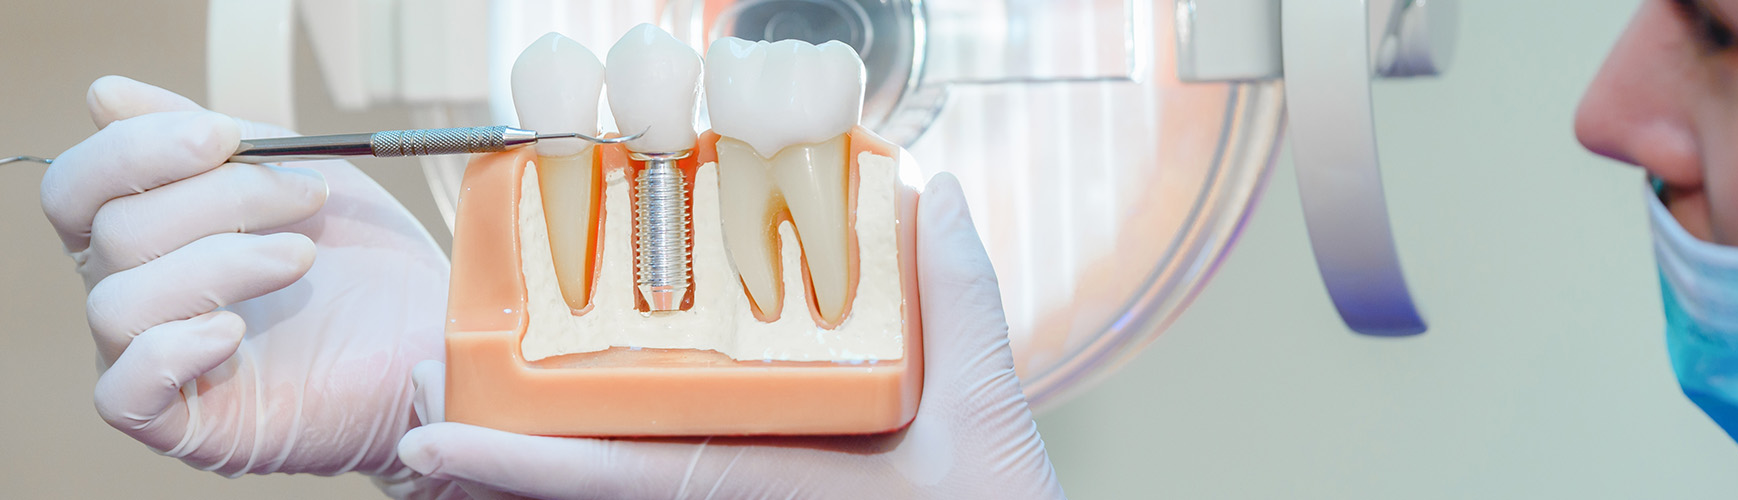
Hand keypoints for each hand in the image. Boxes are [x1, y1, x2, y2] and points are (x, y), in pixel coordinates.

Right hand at [43, 77, 448, 482]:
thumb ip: (210, 138)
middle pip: (111, 233)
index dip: (136, 150)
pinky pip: (124, 391)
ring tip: (302, 258)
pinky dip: (173, 350)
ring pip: (118, 304)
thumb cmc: (367, 266)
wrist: (434, 341)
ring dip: (219, 264)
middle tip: (308, 193)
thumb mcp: (297, 176)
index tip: (223, 134)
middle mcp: (136, 296)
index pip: (81, 187)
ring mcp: (154, 363)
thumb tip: (105, 97)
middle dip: (219, 197)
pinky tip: (236, 331)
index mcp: (147, 235)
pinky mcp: (182, 424)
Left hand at [394, 173, 1063, 498]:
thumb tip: (933, 198)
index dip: (520, 465)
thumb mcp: (991, 424)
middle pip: (594, 499)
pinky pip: (667, 494)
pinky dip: (604, 476)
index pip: (625, 479)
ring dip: (535, 479)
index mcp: (774, 489)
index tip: (432, 440)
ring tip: (458, 441)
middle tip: (412, 422)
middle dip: (496, 473)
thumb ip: (961, 307)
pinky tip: (576, 448)